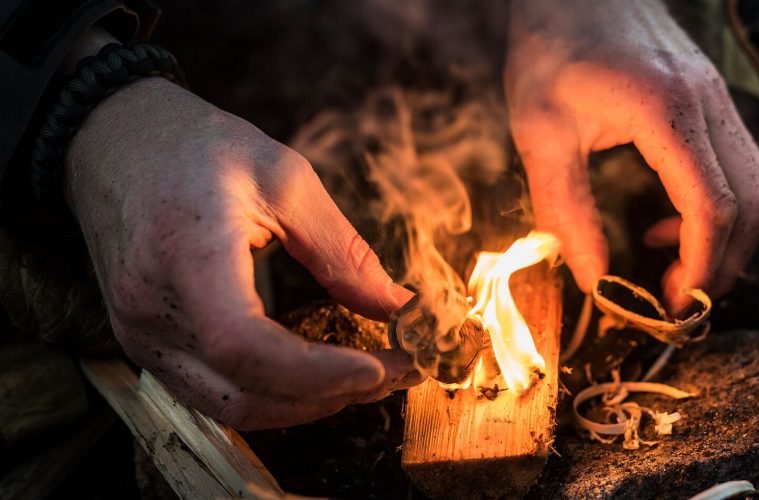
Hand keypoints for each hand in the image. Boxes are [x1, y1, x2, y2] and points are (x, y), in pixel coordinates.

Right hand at [66, 77, 419, 428]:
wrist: (114, 143)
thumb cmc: (197, 149)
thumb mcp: (285, 178)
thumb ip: (341, 251)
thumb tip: (399, 307)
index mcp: (185, 253)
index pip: (243, 345)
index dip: (316, 372)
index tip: (379, 366)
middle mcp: (151, 308)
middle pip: (243, 393)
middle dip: (331, 395)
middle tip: (397, 371)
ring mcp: (139, 336)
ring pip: (230, 408)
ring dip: (307, 405)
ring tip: (368, 376)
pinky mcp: (144, 346)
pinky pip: (213, 394)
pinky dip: (274, 396)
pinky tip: (319, 374)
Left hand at [505, 0, 758, 313]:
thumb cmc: (552, 47)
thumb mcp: (541, 134)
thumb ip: (567, 211)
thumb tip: (594, 279)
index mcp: (667, 112)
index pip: (713, 207)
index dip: (701, 267)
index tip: (673, 306)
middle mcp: (708, 103)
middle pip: (752, 203)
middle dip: (724, 264)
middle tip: (680, 301)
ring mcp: (719, 97)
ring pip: (758, 185)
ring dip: (729, 239)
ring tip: (676, 267)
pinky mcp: (713, 98)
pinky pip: (740, 165)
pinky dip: (721, 207)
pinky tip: (671, 221)